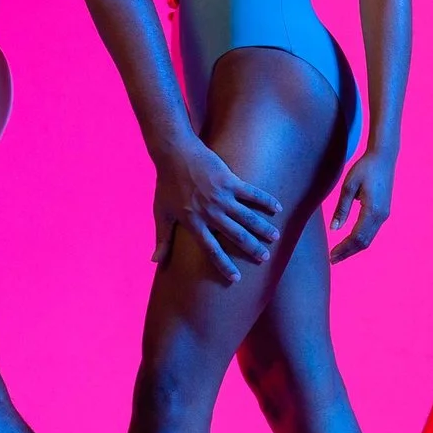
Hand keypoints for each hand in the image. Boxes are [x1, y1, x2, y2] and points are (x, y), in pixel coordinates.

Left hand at [151, 137, 282, 285]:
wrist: (174, 153)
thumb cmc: (166, 184)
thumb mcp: (161, 213)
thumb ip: (162, 239)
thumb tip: (155, 262)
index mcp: (193, 223)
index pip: (211, 250)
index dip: (223, 265)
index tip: (235, 279)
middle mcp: (210, 212)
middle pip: (235, 235)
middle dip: (251, 248)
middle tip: (265, 258)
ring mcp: (221, 196)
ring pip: (247, 217)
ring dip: (263, 228)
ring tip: (275, 237)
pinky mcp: (229, 181)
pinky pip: (252, 193)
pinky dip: (266, 200)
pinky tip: (278, 208)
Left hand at [327, 144, 396, 262]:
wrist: (384, 157)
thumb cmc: (365, 168)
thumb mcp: (348, 186)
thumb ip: (342, 209)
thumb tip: (334, 229)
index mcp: (372, 210)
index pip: (356, 237)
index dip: (343, 248)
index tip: (331, 256)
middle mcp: (381, 216)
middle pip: (364, 242)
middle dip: (348, 252)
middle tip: (332, 259)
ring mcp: (384, 215)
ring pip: (369, 238)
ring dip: (354, 248)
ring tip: (339, 253)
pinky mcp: (383, 212)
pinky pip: (371, 231)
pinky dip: (360, 239)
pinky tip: (350, 241)